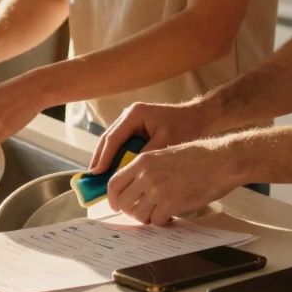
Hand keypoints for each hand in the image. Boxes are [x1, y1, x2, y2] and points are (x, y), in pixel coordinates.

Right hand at [89, 100, 213, 173]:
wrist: (199, 118)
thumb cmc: (185, 128)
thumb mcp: (165, 144)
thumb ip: (145, 156)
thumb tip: (127, 172)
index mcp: (135, 114)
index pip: (113, 138)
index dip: (104, 157)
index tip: (97, 174)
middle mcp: (129, 114)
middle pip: (108, 138)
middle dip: (100, 158)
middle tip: (93, 177)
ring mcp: (131, 120)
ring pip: (112, 140)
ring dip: (106, 157)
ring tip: (99, 176)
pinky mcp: (135, 127)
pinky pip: (121, 142)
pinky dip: (116, 155)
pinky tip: (113, 169)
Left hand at [106, 142, 241, 224]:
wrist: (221, 160)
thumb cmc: (198, 157)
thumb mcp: (165, 154)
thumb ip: (147, 169)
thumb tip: (135, 189)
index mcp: (143, 160)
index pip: (114, 184)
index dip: (114, 198)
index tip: (117, 205)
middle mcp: (146, 175)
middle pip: (123, 202)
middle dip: (130, 211)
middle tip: (141, 213)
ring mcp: (158, 190)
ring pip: (139, 214)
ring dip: (147, 218)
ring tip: (159, 213)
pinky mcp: (171, 203)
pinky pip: (157, 220)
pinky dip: (163, 221)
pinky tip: (171, 214)